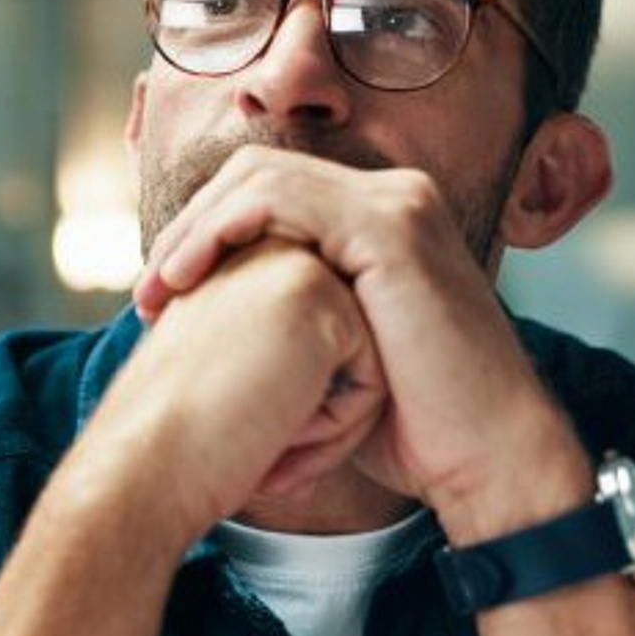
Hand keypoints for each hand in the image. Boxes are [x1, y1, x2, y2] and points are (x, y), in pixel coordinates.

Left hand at [133, 146, 585, 532]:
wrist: (486, 461)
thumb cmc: (413, 428)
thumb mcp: (335, 358)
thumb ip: (292, 318)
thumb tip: (213, 324)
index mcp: (381, 220)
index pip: (269, 192)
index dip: (205, 232)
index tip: (162, 295)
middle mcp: (394, 198)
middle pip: (257, 174)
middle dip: (190, 226)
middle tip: (148, 291)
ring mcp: (397, 205)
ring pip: (260, 177)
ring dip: (195, 228)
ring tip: (157, 288)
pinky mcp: (390, 227)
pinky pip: (280, 198)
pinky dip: (222, 229)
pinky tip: (188, 275)